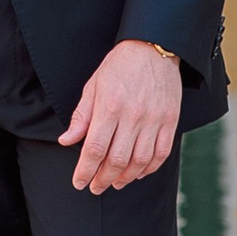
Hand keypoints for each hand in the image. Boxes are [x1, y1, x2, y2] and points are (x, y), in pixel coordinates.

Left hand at [60, 39, 181, 193]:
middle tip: (95, 187)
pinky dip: (149, 168)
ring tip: (115, 183)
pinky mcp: (170, 120)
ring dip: (125, 178)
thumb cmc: (119, 66)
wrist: (153, 48)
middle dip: (103, 179)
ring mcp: (154, 119)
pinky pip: (161, 153)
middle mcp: (132, 116)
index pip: (95, 149)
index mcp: (109, 106)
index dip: (85, 170)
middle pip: (117, 160)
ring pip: (140, 161)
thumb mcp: (93, 86)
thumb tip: (66, 141)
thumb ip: (81, 116)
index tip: (79, 182)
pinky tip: (138, 173)